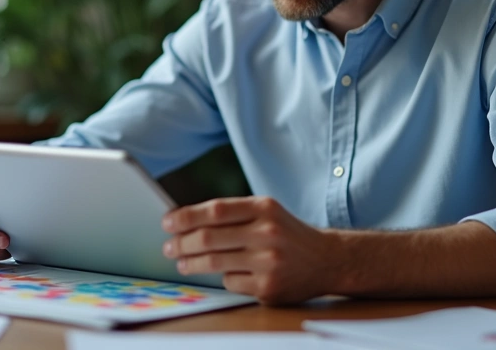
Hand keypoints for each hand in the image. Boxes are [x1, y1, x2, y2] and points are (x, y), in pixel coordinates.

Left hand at [162, 196, 336, 304]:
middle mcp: (267, 233)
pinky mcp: (268, 288)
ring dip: (191, 264)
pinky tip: (226, 274)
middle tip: (168, 247)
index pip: (215, 210)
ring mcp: (269, 262)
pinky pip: (230, 282)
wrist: (328, 260)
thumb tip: (185, 221)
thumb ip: (233, 214)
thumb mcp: (267, 212)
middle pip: (209, 238)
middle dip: (181, 244)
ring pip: (214, 263)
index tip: (167, 222)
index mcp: (264, 208)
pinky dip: (223, 278)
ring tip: (181, 262)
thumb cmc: (287, 234)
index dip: (186, 217)